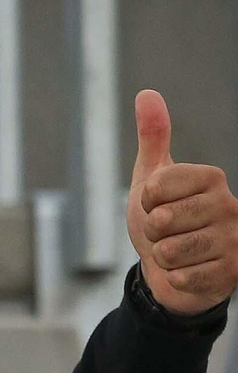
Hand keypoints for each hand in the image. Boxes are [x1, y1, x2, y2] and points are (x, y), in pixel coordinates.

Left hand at [127, 90, 237, 315]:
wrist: (172, 269)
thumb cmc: (163, 220)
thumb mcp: (151, 179)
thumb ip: (154, 139)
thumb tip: (146, 93)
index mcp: (210, 177)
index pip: (155, 186)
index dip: (144, 201)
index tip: (154, 204)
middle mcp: (229, 204)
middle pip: (161, 220)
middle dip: (152, 233)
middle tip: (166, 233)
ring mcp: (233, 240)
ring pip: (170, 251)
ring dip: (163, 258)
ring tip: (177, 252)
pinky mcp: (230, 273)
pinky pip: (182, 278)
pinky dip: (175, 279)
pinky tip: (188, 271)